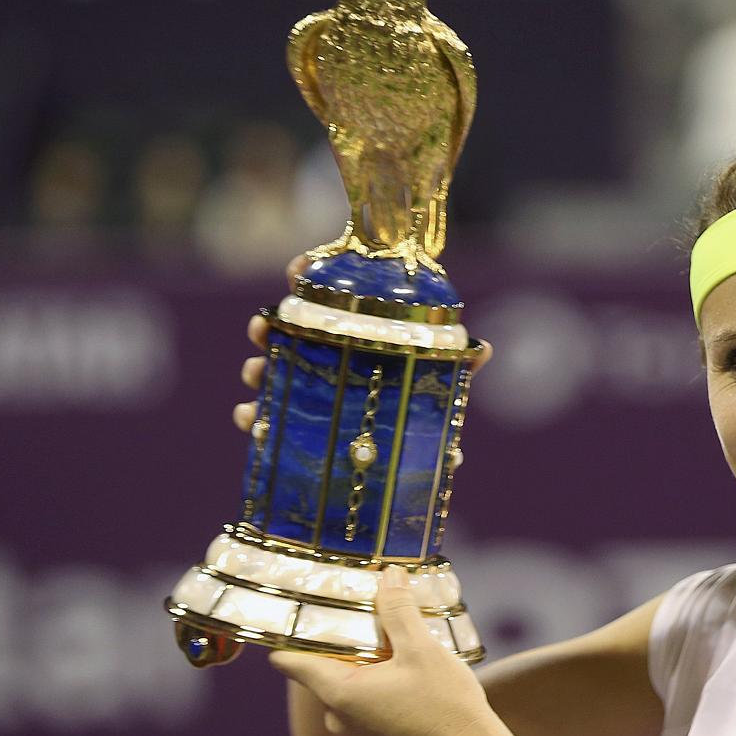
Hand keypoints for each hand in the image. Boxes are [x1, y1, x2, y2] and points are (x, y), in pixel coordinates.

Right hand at [231, 254, 492, 433]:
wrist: (410, 467)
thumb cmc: (424, 415)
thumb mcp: (440, 389)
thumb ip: (458, 369)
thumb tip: (485, 348)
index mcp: (353, 340)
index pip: (324, 299)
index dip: (304, 277)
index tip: (295, 267)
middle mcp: (324, 360)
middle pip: (285, 334)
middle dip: (267, 328)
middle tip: (262, 329)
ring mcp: (306, 392)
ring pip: (269, 372)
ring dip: (256, 369)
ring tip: (254, 374)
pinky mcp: (295, 429)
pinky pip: (267, 420)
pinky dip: (253, 418)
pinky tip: (251, 420)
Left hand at [269, 566, 512, 735]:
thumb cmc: (445, 706)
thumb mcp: (422, 649)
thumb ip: (399, 611)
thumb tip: (388, 575)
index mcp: (340, 692)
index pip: (288, 661)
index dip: (286, 629)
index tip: (293, 598)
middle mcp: (340, 709)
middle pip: (317, 661)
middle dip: (333, 629)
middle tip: (350, 595)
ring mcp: (356, 717)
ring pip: (342, 670)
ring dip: (358, 644)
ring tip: (380, 614)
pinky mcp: (374, 718)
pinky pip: (360, 682)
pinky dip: (372, 660)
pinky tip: (396, 642)